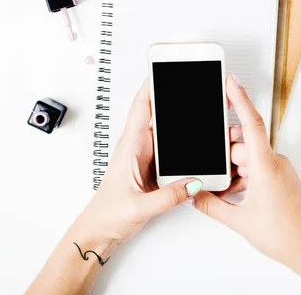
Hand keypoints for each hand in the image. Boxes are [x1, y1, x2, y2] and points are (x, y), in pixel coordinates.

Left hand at [75, 80, 202, 244]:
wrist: (100, 231)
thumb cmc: (108, 215)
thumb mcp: (139, 207)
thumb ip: (168, 196)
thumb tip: (194, 182)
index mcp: (130, 147)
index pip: (142, 108)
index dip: (153, 86)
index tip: (165, 69)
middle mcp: (138, 148)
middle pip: (159, 115)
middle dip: (174, 99)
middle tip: (193, 85)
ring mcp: (146, 157)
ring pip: (168, 132)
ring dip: (181, 123)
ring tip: (201, 112)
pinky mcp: (153, 169)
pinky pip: (172, 150)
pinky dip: (184, 143)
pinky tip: (197, 143)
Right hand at [194, 76, 300, 294]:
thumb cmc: (288, 235)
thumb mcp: (240, 220)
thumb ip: (212, 206)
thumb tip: (195, 196)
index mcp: (266, 166)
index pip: (251, 123)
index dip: (239, 99)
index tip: (230, 82)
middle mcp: (275, 163)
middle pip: (242, 146)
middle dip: (225, 157)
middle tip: (212, 173)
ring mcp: (280, 171)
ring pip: (249, 159)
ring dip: (234, 171)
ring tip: (225, 192)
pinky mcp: (282, 179)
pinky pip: (258, 169)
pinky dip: (244, 178)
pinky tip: (236, 195)